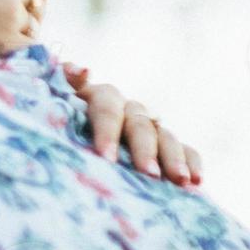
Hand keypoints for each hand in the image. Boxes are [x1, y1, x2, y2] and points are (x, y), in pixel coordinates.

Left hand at [63, 63, 202, 186]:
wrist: (70, 127)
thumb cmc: (56, 118)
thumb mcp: (52, 100)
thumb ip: (63, 83)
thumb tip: (81, 68)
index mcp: (100, 96)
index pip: (107, 109)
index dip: (107, 132)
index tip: (106, 158)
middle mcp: (128, 108)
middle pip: (140, 125)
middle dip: (145, 150)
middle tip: (148, 175)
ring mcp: (149, 124)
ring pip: (165, 136)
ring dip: (174, 158)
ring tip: (180, 181)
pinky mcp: (165, 143)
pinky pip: (185, 148)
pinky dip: (192, 162)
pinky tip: (197, 182)